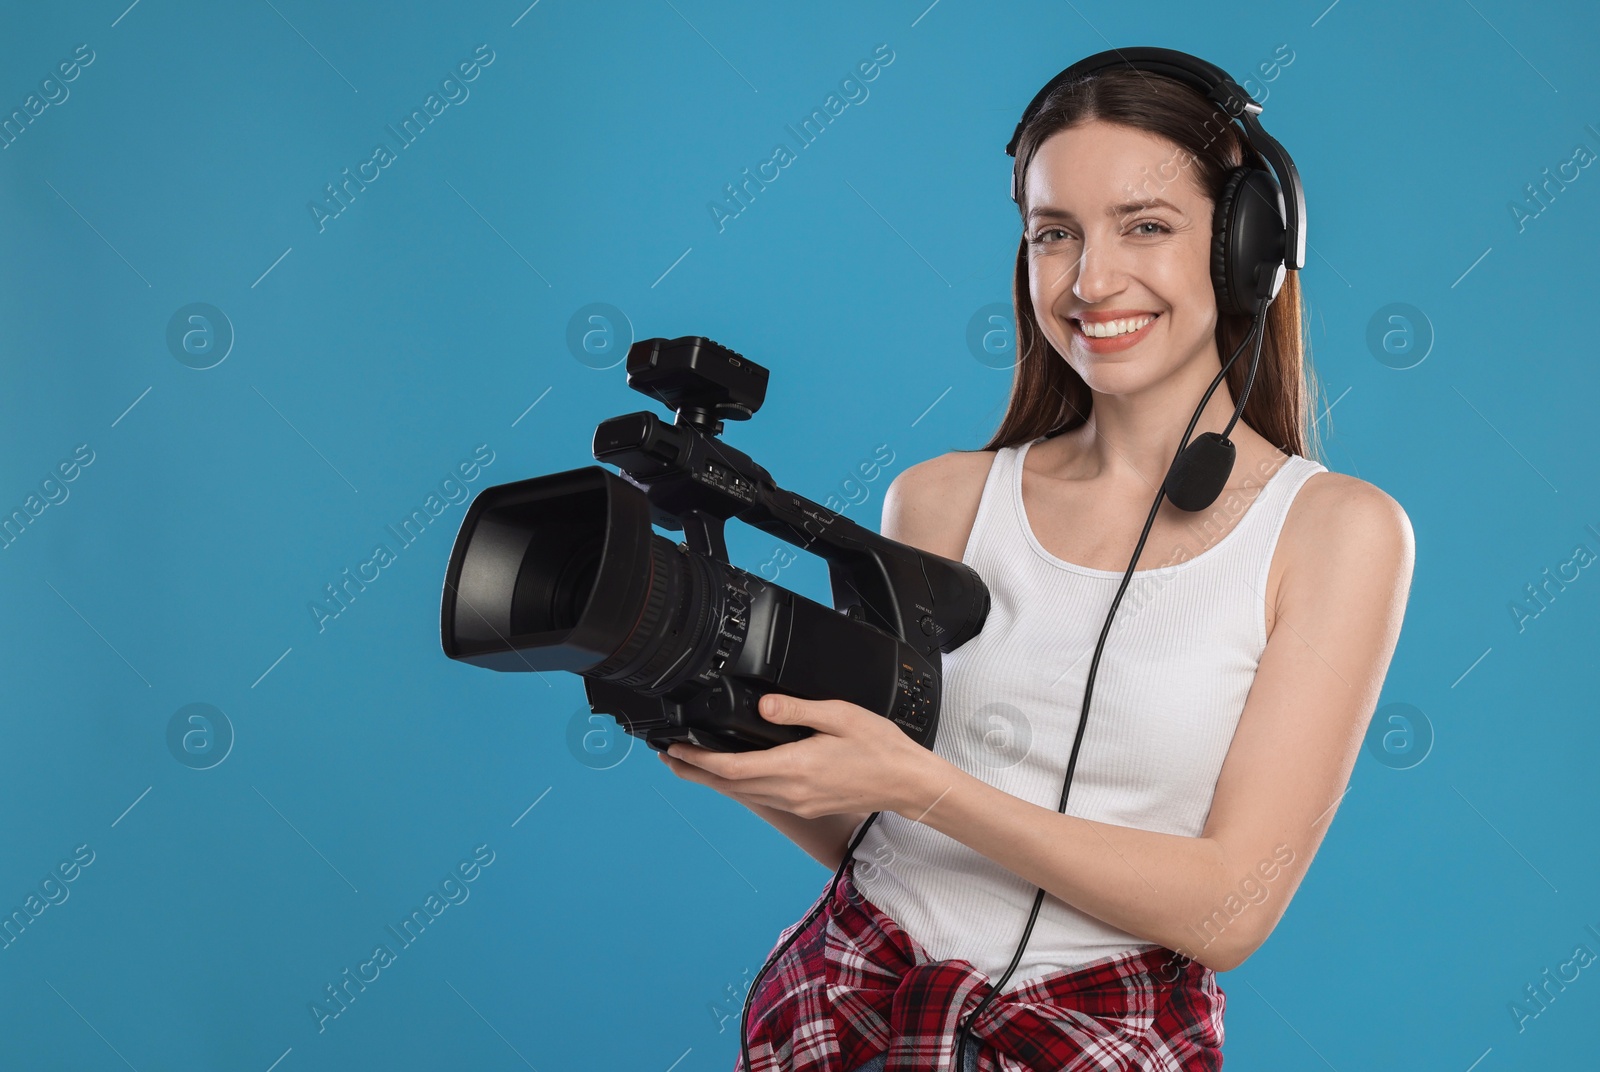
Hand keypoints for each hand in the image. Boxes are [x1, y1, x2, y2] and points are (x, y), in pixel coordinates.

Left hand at [657, 693, 937, 819]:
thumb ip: (798, 709)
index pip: (732, 768)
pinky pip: (761, 797)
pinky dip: (738, 786)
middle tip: (668, 758)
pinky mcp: (805, 806)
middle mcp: (791, 791)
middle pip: (729, 786)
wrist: (907, 783)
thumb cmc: (880, 748)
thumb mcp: (840, 715)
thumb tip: (764, 706)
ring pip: (743, 795)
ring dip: (713, 781)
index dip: (699, 760)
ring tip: (690, 766)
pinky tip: (733, 776)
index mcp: (796, 768)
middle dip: (695, 773)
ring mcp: (797, 802)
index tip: (677, 749)